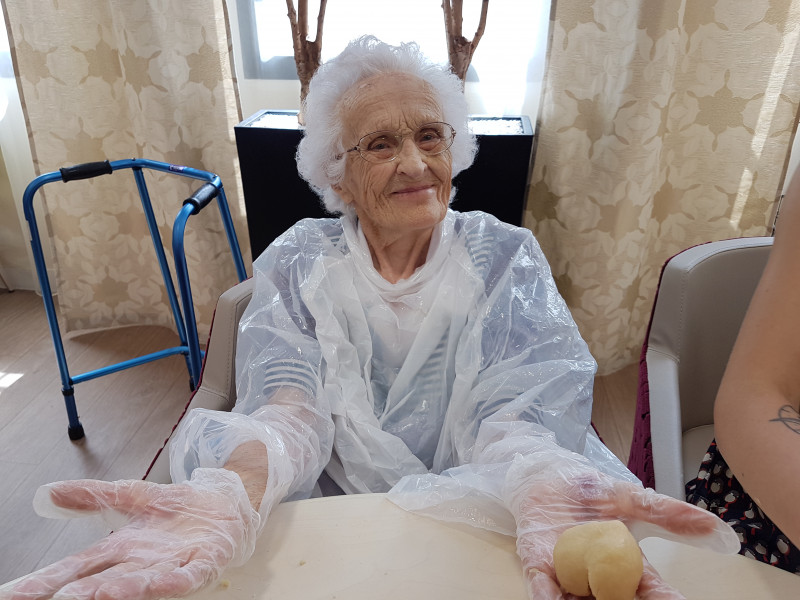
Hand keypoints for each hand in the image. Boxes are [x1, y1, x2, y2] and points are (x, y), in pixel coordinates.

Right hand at [0, 468, 259, 599]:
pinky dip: (166, 582)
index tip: (12, 594)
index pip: (76, 568)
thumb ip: (93, 496)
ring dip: (111, 592)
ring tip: (79, 599)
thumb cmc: (181, 508)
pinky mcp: (202, 563)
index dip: (45, 582)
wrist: (228, 503)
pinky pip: (183, 576)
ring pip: (137, 584)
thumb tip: (49, 492)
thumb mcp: (133, 496)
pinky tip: (153, 586)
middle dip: (68, 595)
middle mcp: (141, 564)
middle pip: (98, 582)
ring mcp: (171, 566)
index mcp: (121, 549)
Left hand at [505, 453, 738, 599]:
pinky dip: (548, 597)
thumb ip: (667, 513)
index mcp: (624, 565)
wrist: (546, 476)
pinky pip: (542, 588)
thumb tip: (715, 525)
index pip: (651, 591)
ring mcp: (567, 576)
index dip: (665, 599)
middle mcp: (597, 578)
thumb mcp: (629, 498)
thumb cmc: (587, 491)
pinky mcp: (537, 566)